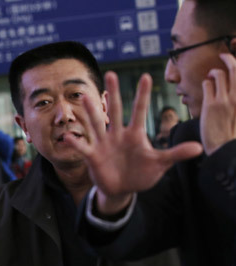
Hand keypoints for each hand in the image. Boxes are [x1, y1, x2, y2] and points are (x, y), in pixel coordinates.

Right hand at [66, 72, 202, 214]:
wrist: (122, 189)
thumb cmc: (141, 174)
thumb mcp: (160, 164)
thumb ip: (175, 154)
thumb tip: (199, 148)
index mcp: (135, 134)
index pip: (139, 111)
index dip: (143, 95)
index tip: (147, 76)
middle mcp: (117, 135)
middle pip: (115, 110)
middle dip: (113, 94)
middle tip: (111, 74)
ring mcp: (104, 144)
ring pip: (96, 124)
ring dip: (90, 112)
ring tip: (84, 97)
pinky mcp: (93, 156)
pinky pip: (83, 147)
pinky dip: (75, 143)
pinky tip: (68, 137)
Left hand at [200, 53, 235, 154]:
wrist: (225, 147)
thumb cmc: (233, 132)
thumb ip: (235, 97)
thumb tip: (232, 86)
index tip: (234, 61)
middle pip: (235, 69)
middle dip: (229, 58)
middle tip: (223, 55)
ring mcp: (226, 100)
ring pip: (219, 74)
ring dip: (214, 71)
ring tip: (212, 75)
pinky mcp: (212, 105)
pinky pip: (207, 84)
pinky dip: (206, 83)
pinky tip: (207, 87)